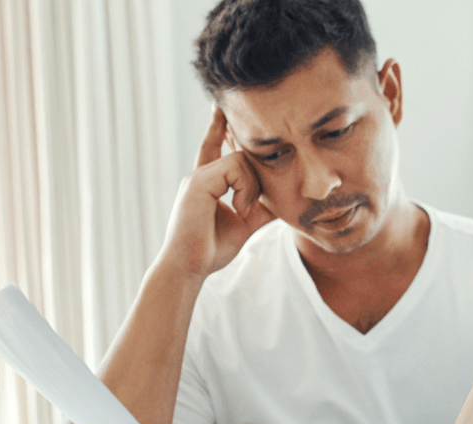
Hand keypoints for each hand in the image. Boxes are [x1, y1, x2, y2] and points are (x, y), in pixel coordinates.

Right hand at [161, 106, 275, 278]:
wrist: (189, 267)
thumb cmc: (211, 249)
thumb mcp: (244, 223)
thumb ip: (259, 206)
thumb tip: (283, 199)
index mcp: (206, 183)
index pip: (213, 146)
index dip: (219, 128)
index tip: (223, 108)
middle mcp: (199, 175)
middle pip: (237, 152)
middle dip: (251, 155)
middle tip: (256, 184)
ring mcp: (197, 176)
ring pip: (240, 160)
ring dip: (252, 188)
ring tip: (244, 211)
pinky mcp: (198, 181)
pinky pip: (235, 168)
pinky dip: (245, 190)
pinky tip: (239, 209)